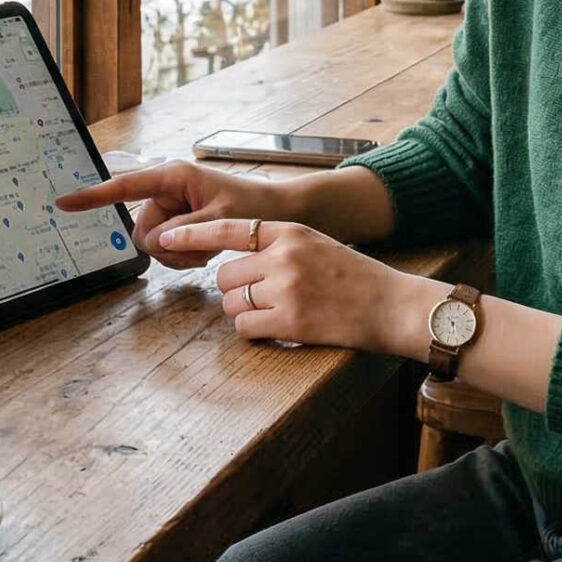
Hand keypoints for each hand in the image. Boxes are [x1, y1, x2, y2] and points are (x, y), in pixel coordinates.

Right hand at [55, 160, 291, 268]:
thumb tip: (155, 242)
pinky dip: (183, 256)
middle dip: (166, 246)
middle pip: (141, 228)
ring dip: (177, 255)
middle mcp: (167, 189)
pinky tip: (205, 252)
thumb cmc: (253, 207)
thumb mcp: (220, 220)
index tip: (65, 202)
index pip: (124, 187)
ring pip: (152, 243)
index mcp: (173, 177)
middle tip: (200, 250)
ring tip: (207, 249)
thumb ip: (185, 231)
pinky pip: (165, 247)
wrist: (277, 212)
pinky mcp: (179, 221)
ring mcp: (172, 206)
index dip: (93, 196)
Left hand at [159, 217, 432, 356]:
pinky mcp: (290, 322)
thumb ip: (279, 247)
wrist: (393, 305)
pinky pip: (246, 328)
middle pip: (226, 274)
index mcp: (291, 232)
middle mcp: (285, 256)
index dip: (194, 234)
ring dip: (244, 311)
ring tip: (275, 312)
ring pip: (232, 302)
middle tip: (260, 297)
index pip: (230, 228)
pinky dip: (255, 332)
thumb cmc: (356, 277)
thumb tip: (238, 262)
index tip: (168, 237)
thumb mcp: (317, 244)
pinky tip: (278, 329)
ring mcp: (286, 289)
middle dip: (235, 289)